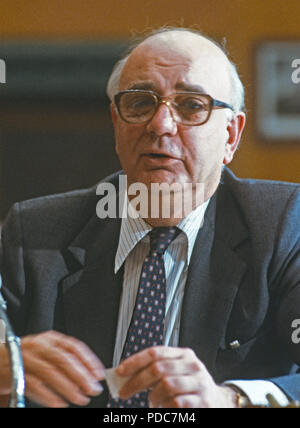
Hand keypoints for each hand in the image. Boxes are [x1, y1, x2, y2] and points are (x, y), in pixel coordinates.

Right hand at [0, 330, 104, 406]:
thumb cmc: (27, 358)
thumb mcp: (48, 353)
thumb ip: (66, 360)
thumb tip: (90, 374)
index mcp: (51, 338)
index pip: (74, 346)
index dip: (89, 360)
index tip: (99, 374)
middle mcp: (39, 345)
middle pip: (64, 359)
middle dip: (81, 375)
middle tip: (93, 388)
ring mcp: (27, 358)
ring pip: (51, 372)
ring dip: (68, 387)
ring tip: (80, 398)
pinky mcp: (16, 373)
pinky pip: (35, 385)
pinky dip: (49, 395)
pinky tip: (59, 404)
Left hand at [116, 346, 236, 407]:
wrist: (220, 402)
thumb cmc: (191, 387)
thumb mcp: (176, 372)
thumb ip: (156, 370)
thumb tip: (125, 375)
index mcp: (184, 354)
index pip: (155, 352)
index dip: (135, 361)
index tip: (120, 371)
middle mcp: (193, 365)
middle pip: (158, 368)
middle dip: (136, 381)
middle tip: (123, 392)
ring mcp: (199, 383)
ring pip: (166, 385)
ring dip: (153, 397)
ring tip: (152, 402)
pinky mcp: (203, 402)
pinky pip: (176, 403)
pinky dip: (164, 408)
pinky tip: (164, 409)